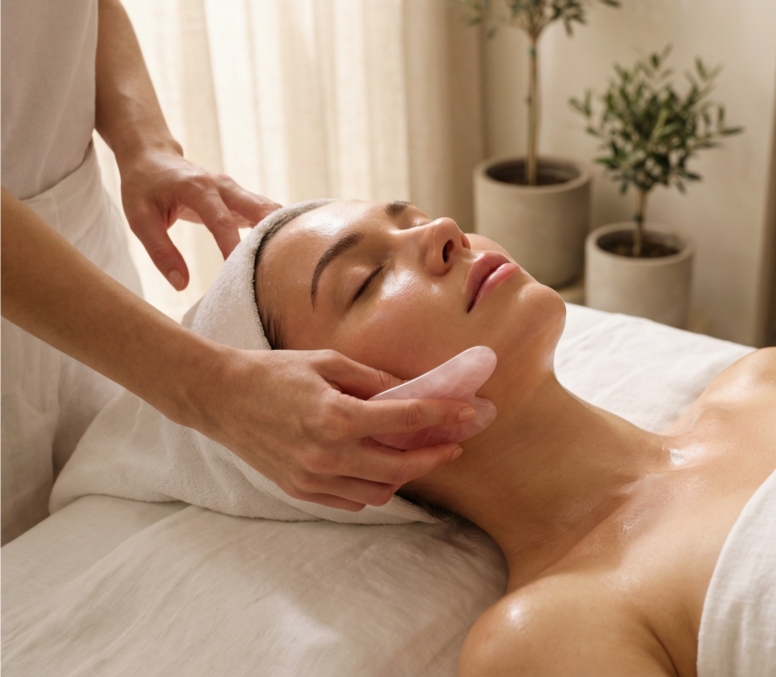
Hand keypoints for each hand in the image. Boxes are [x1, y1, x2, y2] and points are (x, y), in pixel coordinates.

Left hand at [119, 145, 279, 289]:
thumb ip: (161, 252)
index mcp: (197, 188)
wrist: (151, 155)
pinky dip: (276, 228)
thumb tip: (181, 284)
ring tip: (292, 258)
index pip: (221, 221)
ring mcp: (234, 190)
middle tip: (285, 262)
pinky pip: (264, 212)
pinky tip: (286, 248)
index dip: (232, 247)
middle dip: (273, 233)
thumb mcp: (139, 219)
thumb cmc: (142, 187)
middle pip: (258, 208)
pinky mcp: (239, 197)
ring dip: (281, 230)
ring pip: (267, 209)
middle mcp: (222, 185)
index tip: (240, 272)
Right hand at [184, 346, 472, 510]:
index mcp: (336, 416)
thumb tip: (413, 389)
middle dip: (435, 457)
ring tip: (418, 454)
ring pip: (379, 492)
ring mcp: (312, 478)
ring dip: (406, 476)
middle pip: (400, 468)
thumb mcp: (328, 362)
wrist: (220, 398)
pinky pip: (352, 500)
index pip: (404, 420)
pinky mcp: (300, 490)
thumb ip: (374, 379)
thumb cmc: (274, 372)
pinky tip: (381, 467)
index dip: (442, 415)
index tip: (468, 411)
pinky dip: (374, 487)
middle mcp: (327, 455)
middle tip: (454, 444)